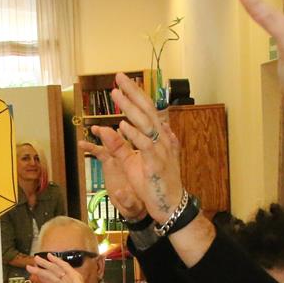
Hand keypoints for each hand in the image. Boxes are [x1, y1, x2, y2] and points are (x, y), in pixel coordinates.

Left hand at [27, 254, 108, 282]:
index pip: (51, 282)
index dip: (42, 277)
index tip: (34, 273)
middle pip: (51, 274)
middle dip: (41, 268)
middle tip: (32, 263)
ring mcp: (70, 280)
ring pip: (55, 269)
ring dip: (46, 263)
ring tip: (37, 258)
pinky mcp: (74, 277)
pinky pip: (65, 267)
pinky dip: (58, 261)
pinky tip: (50, 257)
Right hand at [77, 135, 146, 222]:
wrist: (133, 207)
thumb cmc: (138, 204)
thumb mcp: (133, 204)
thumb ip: (127, 200)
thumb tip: (120, 193)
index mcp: (136, 167)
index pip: (131, 150)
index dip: (124, 139)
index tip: (118, 129)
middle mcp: (128, 160)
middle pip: (119, 142)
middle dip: (110, 134)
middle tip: (100, 129)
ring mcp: (118, 160)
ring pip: (109, 144)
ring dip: (102, 135)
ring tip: (93, 129)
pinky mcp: (109, 164)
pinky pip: (99, 153)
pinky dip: (91, 148)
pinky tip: (81, 144)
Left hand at [101, 75, 185, 220]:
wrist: (169, 205)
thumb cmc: (153, 184)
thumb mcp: (131, 163)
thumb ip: (120, 146)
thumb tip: (114, 128)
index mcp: (158, 137)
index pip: (146, 110)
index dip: (135, 94)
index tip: (122, 81)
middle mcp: (161, 139)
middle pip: (147, 110)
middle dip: (132, 92)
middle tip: (118, 77)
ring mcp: (160, 151)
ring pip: (145, 124)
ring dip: (130, 108)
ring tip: (116, 95)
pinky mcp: (156, 164)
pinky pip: (145, 145)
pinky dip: (134, 135)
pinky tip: (122, 125)